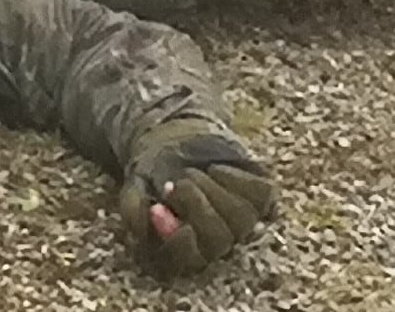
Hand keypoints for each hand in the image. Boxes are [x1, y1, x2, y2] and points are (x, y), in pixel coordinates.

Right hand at [116, 119, 277, 276]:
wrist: (177, 136)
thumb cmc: (155, 168)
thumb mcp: (135, 183)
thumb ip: (133, 208)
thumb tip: (146, 225)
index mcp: (188, 247)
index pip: (191, 259)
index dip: (178, 240)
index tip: (159, 209)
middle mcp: (220, 241)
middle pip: (220, 240)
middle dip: (195, 207)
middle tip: (176, 182)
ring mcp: (244, 220)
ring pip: (241, 218)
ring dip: (213, 190)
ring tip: (192, 173)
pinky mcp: (260, 196)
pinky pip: (261, 194)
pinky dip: (236, 179)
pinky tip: (215, 169)